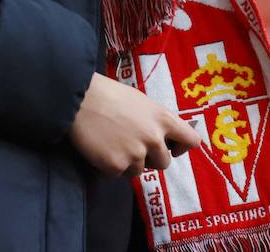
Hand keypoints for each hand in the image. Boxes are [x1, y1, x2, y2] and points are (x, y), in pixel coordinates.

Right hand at [69, 72, 200, 176]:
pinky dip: (109, 166)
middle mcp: (154, 139)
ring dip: (128, 162)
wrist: (77, 98)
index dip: (181, 147)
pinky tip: (100, 149)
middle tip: (130, 143)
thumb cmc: (108, 95)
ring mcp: (135, 154)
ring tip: (111, 143)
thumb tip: (166, 138)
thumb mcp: (141, 102)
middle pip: (164, 163)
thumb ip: (157, 121)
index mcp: (163, 119)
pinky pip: (118, 174)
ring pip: (139, 170)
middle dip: (150, 158)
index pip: (192, 141)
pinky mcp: (116, 166)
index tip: (171, 147)